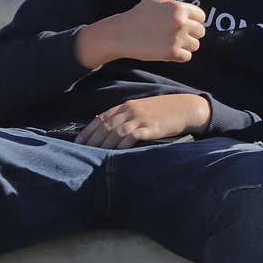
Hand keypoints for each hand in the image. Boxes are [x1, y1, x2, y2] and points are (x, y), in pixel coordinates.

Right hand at [73, 0, 206, 67]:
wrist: (122, 34)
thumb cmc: (140, 14)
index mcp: (179, 8)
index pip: (201, 17)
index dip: (191, 20)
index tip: (176, 22)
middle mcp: (181, 22)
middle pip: (201, 32)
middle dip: (189, 34)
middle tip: (171, 33)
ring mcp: (177, 38)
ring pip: (195, 45)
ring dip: (184, 46)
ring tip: (168, 41)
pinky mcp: (172, 53)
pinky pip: (187, 57)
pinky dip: (178, 56)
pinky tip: (165, 50)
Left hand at [76, 94, 210, 148]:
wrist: (184, 108)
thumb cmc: (162, 112)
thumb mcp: (141, 110)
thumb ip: (125, 116)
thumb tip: (106, 127)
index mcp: (126, 106)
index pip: (101, 118)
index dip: (88, 131)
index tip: (78, 142)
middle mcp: (130, 111)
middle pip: (106, 127)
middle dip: (92, 140)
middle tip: (82, 153)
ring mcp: (140, 119)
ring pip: (116, 133)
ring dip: (104, 145)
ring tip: (95, 156)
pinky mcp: (150, 128)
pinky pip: (131, 137)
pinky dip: (122, 145)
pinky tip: (116, 153)